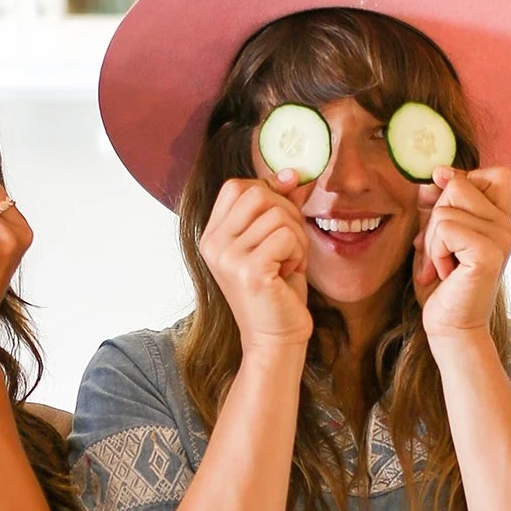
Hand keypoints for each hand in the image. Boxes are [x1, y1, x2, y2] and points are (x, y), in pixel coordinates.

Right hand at [200, 172, 311, 349]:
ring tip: (288, 262)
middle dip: (287, 213)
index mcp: (212, 236)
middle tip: (290, 244)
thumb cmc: (277, 290)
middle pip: (258, 194)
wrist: (275, 337)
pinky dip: (298, 253)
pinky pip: (286, 237)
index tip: (283, 210)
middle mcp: (214, 245)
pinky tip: (289, 273)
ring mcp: (229, 258)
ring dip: (296, 237)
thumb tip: (293, 173)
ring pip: (278, 215)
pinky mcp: (250, 271)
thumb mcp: (275, 241)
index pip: (236, 186)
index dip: (267, 190)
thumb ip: (279, 206)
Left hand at [412, 166, 510, 341]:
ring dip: (432, 241)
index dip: (462, 179)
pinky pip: (445, 229)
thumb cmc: (443, 286)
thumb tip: (436, 176)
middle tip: (439, 253)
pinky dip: (435, 252)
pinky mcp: (489, 252)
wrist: (451, 327)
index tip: (440, 202)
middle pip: (459, 185)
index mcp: (499, 219)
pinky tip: (446, 273)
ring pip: (446, 209)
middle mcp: (507, 225)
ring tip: (443, 266)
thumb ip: (437, 206)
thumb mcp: (436, 237)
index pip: (494, 174)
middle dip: (434, 218)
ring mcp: (501, 237)